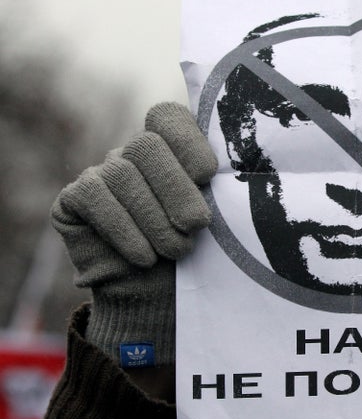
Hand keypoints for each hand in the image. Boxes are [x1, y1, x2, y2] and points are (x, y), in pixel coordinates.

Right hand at [51, 102, 216, 376]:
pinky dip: (123, 230)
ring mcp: (101, 172)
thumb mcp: (215, 219)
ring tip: (177, 250)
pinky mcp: (73, 199)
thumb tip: (231, 175)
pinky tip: (144, 257)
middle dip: (176, 188)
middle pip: (147, 145)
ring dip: (154, 218)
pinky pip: (94, 198)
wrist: (158, 299)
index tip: (208, 175)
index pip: (170, 119)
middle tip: (197, 225)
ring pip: (121, 173)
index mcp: (172, 149)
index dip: (188, 141)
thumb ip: (217, 190)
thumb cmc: (197, 252)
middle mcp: (133, 154)